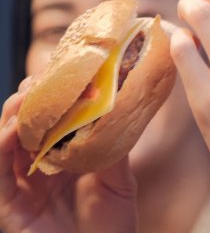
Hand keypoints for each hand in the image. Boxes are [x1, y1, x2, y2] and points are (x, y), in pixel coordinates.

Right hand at [0, 79, 137, 232]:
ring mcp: (20, 184)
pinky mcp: (7, 204)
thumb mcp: (118, 182)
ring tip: (30, 94)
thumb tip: (121, 108)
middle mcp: (38, 168)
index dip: (54, 94)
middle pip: (25, 123)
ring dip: (16, 114)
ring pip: (5, 140)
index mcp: (64, 158)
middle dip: (32, 97)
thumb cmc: (111, 229)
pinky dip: (2, 145)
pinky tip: (16, 128)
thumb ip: (113, 149)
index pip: (53, 118)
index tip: (66, 69)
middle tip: (46, 78)